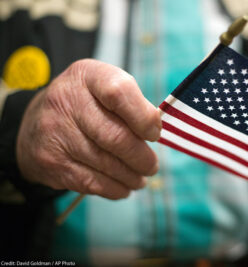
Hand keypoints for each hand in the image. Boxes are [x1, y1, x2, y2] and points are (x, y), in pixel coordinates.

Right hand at [16, 59, 160, 198]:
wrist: (34, 122)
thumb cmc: (84, 104)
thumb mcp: (105, 87)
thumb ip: (132, 103)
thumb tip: (156, 131)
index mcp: (88, 76)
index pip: (119, 93)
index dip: (143, 118)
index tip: (154, 134)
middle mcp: (66, 101)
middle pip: (115, 136)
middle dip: (141, 157)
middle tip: (152, 166)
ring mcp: (56, 133)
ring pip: (106, 164)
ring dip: (131, 176)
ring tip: (140, 178)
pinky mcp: (52, 162)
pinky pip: (92, 182)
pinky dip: (114, 188)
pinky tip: (123, 187)